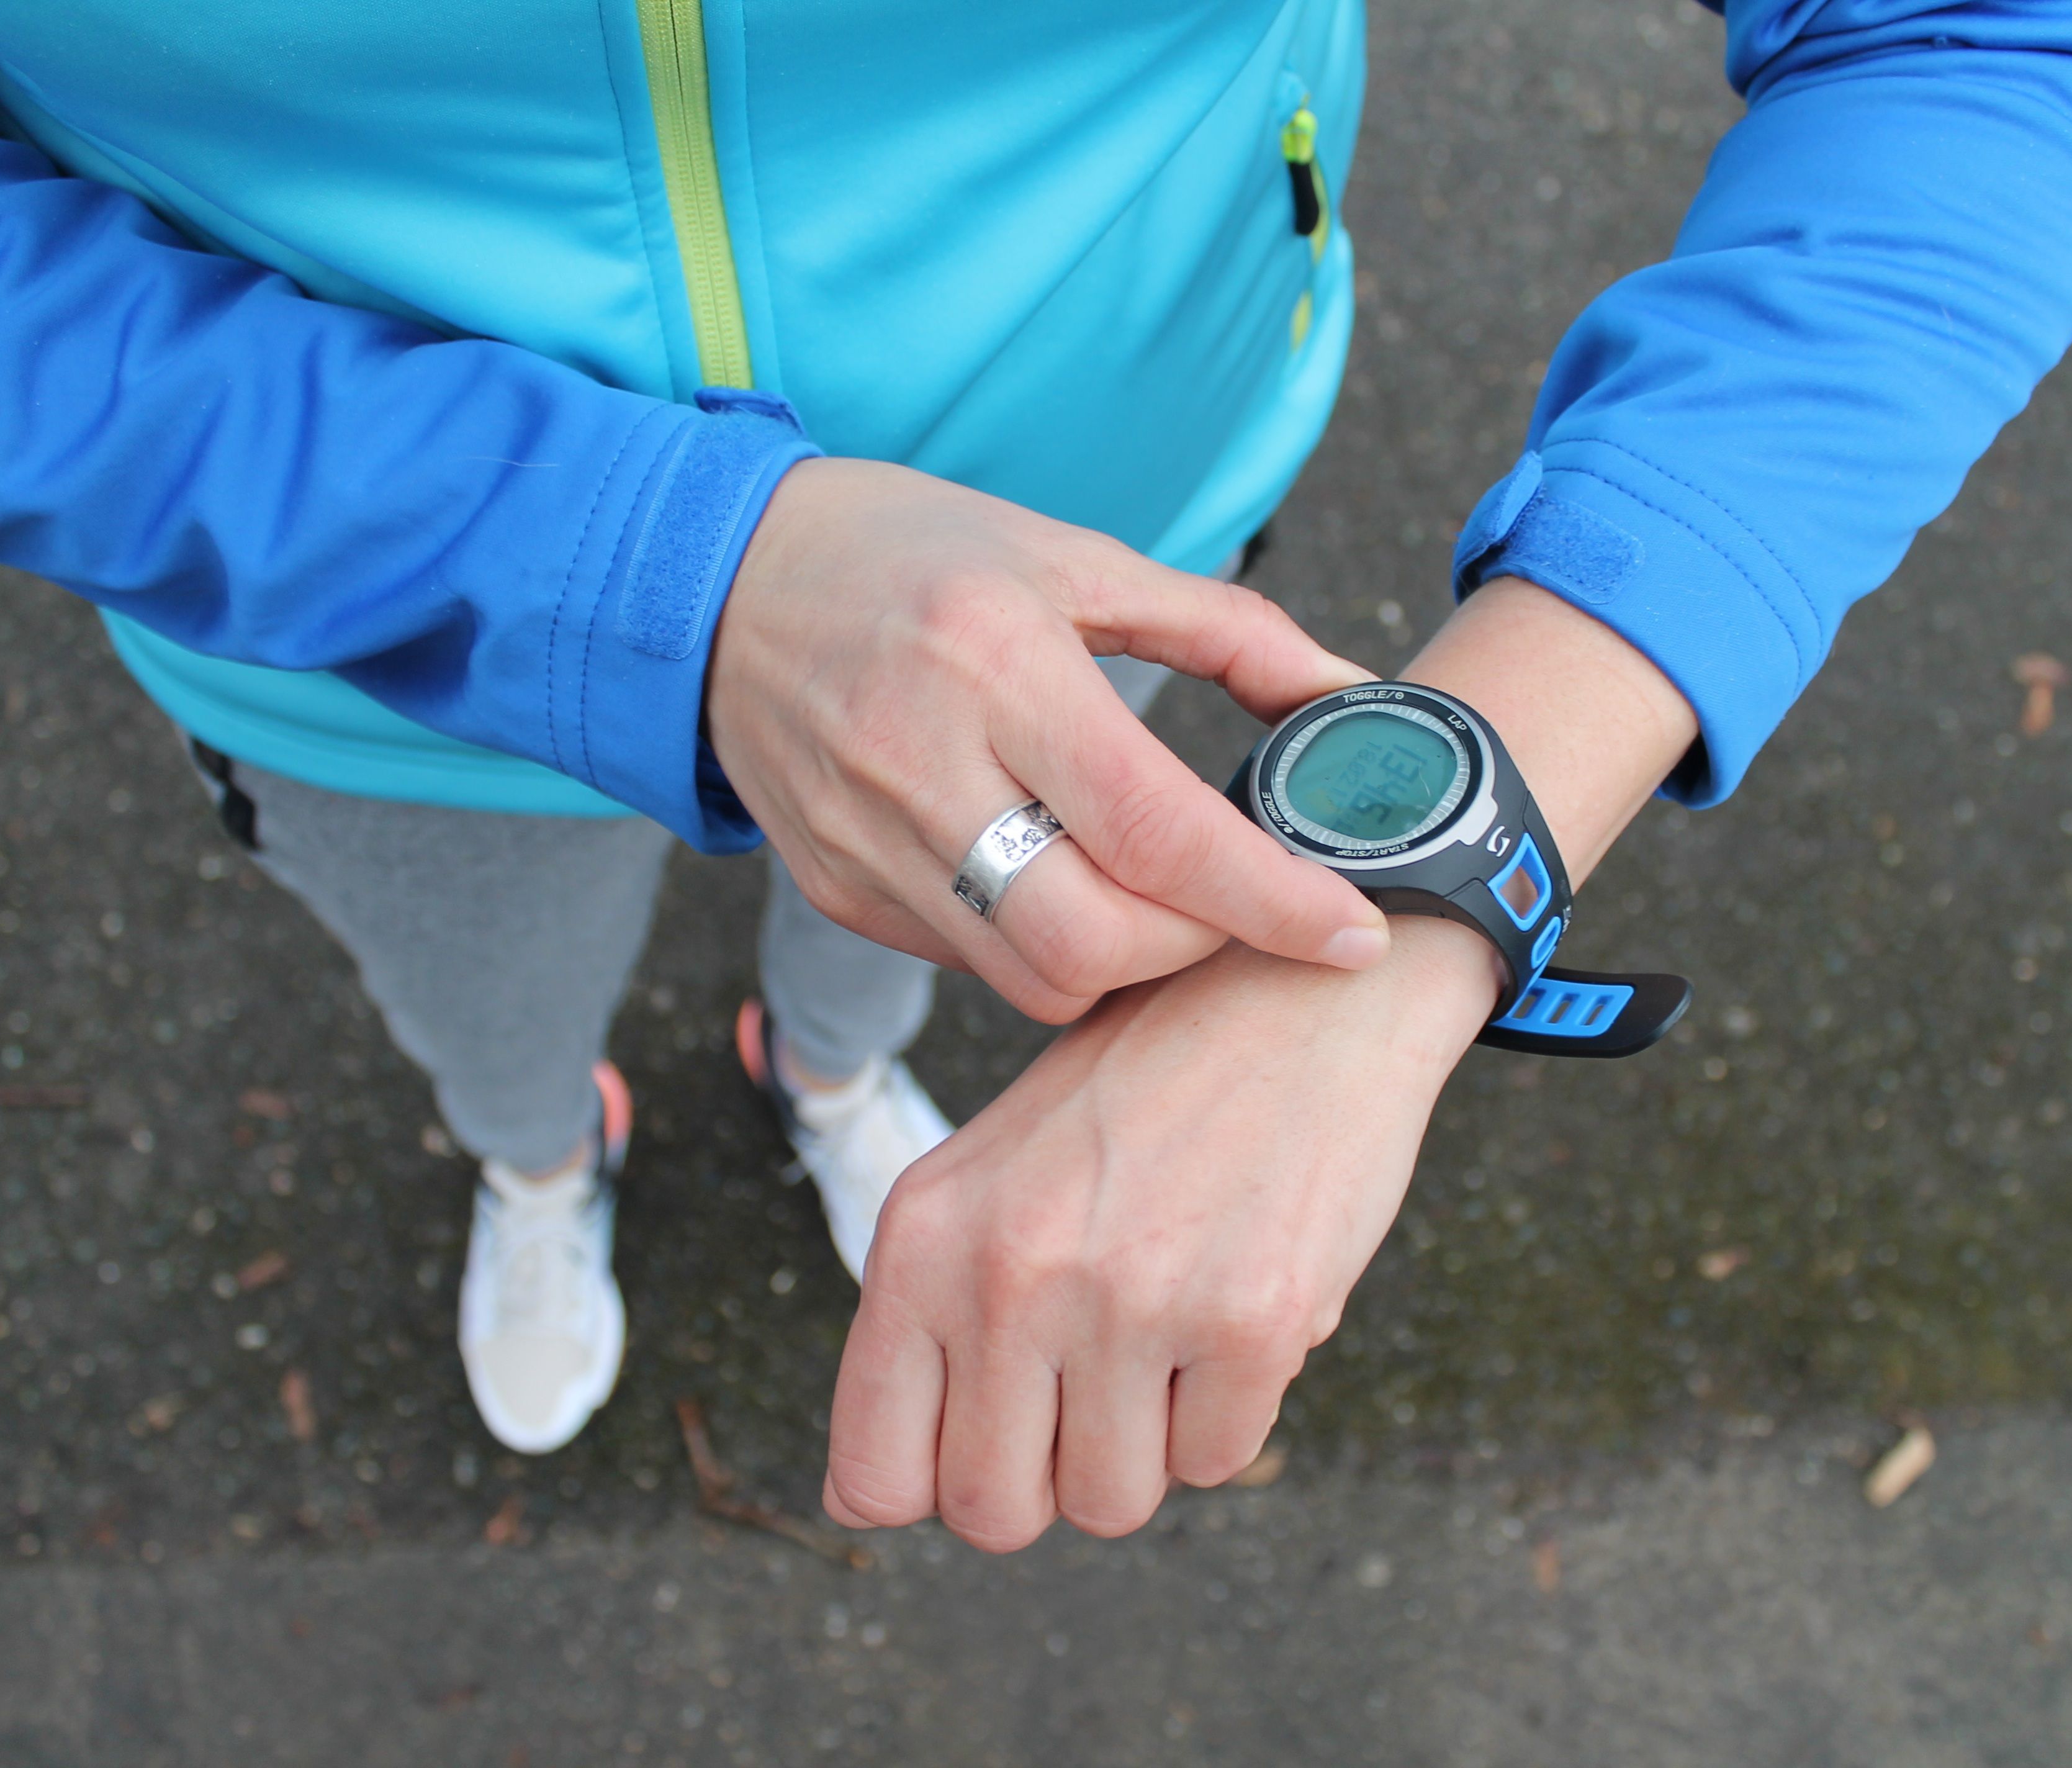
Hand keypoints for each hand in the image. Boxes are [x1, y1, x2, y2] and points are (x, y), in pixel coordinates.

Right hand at [708, 457, 1389, 1022]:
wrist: (717, 582)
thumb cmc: (913, 555)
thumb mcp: (1076, 558)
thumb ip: (1229, 633)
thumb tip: (1353, 697)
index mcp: (998, 665)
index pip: (1156, 831)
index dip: (1270, 900)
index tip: (1354, 931)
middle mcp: (922, 764)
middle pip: (1096, 941)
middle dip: (1195, 946)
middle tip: (1234, 901)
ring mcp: (867, 843)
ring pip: (1034, 977)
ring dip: (1123, 961)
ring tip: (1153, 898)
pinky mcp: (838, 889)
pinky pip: (972, 962)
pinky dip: (1041, 944)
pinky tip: (1058, 881)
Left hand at [820, 920, 1500, 1546]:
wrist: (1293, 983)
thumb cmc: (1140, 1085)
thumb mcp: (991, 1170)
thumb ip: (931, 1315)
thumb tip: (875, 1500)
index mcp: (924, 1236)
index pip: (874, 1474)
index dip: (934, 1485)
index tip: (990, 1438)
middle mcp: (1008, 1274)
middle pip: (991, 1514)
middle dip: (1044, 1478)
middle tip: (1091, 1391)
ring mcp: (1130, 1301)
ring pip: (1109, 1503)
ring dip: (1143, 1446)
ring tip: (1166, 1332)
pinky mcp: (1251, 1320)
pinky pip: (1216, 1461)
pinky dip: (1228, 1412)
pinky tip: (1233, 1307)